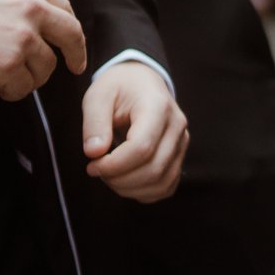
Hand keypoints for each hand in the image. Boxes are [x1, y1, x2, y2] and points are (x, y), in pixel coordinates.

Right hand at [0, 0, 86, 100]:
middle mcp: (31, 8)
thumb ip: (22, 1)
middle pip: (71, 34)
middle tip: (76, 67)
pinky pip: (25, 85)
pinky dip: (16, 91)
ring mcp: (22, 37)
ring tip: (11, 80)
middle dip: (76, 54)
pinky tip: (1, 89)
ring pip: (47, 66)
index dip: (71, 28)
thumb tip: (45, 25)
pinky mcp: (9, 64)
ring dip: (33, 78)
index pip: (64, 7)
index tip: (72, 43)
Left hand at [81, 60, 187, 201]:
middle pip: (153, 169)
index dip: (113, 165)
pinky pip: (166, 186)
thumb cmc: (119, 87)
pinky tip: (125, 181)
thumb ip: (94, 123)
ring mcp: (182, 142)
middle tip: (97, 170)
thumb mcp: (98, 96)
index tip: (91, 164)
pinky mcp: (180, 156)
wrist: (141, 81)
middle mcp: (177, 125)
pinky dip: (143, 193)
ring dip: (129, 189)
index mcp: (158, 106)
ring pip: (161, 182)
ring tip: (110, 175)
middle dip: (119, 180)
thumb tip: (94, 153)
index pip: (142, 148)